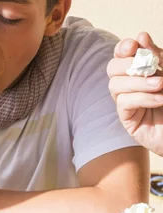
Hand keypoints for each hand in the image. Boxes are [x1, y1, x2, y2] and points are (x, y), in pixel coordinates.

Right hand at [107, 32, 162, 155]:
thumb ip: (158, 57)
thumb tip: (141, 36)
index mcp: (141, 71)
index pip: (121, 55)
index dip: (123, 47)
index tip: (134, 44)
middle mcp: (131, 85)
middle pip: (112, 68)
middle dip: (127, 64)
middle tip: (149, 67)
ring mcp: (128, 102)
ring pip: (115, 85)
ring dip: (137, 82)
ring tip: (160, 85)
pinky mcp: (128, 119)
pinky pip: (123, 102)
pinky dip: (142, 98)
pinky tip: (159, 99)